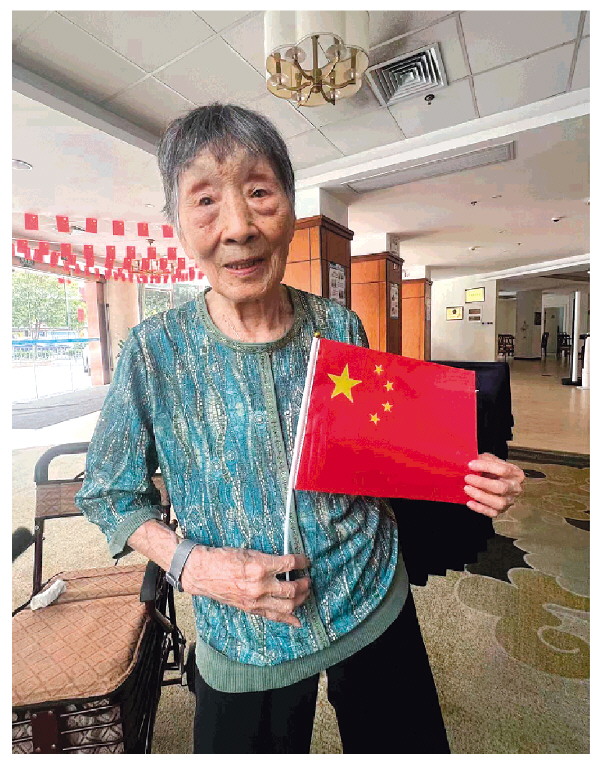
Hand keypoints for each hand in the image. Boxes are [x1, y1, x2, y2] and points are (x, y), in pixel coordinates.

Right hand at [180, 546, 310, 626]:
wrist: (202, 573)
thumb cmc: (223, 558)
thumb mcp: (249, 552)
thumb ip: (268, 559)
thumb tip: (286, 563)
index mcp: (259, 566)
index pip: (289, 564)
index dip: (302, 562)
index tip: (306, 561)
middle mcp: (259, 586)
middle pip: (292, 589)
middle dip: (304, 584)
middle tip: (308, 579)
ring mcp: (255, 600)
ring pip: (287, 606)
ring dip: (300, 599)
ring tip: (304, 593)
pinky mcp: (250, 609)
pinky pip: (273, 616)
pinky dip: (288, 619)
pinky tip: (298, 620)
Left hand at [464, 452, 524, 517]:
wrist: (495, 480)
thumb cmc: (493, 470)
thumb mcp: (491, 460)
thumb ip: (484, 459)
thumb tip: (471, 461)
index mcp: (516, 473)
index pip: (503, 470)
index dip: (486, 466)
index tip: (471, 464)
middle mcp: (515, 488)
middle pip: (502, 488)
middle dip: (482, 483)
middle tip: (467, 478)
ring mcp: (509, 501)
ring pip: (499, 503)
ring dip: (481, 496)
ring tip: (467, 489)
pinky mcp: (501, 511)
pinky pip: (492, 513)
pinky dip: (479, 508)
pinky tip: (470, 502)